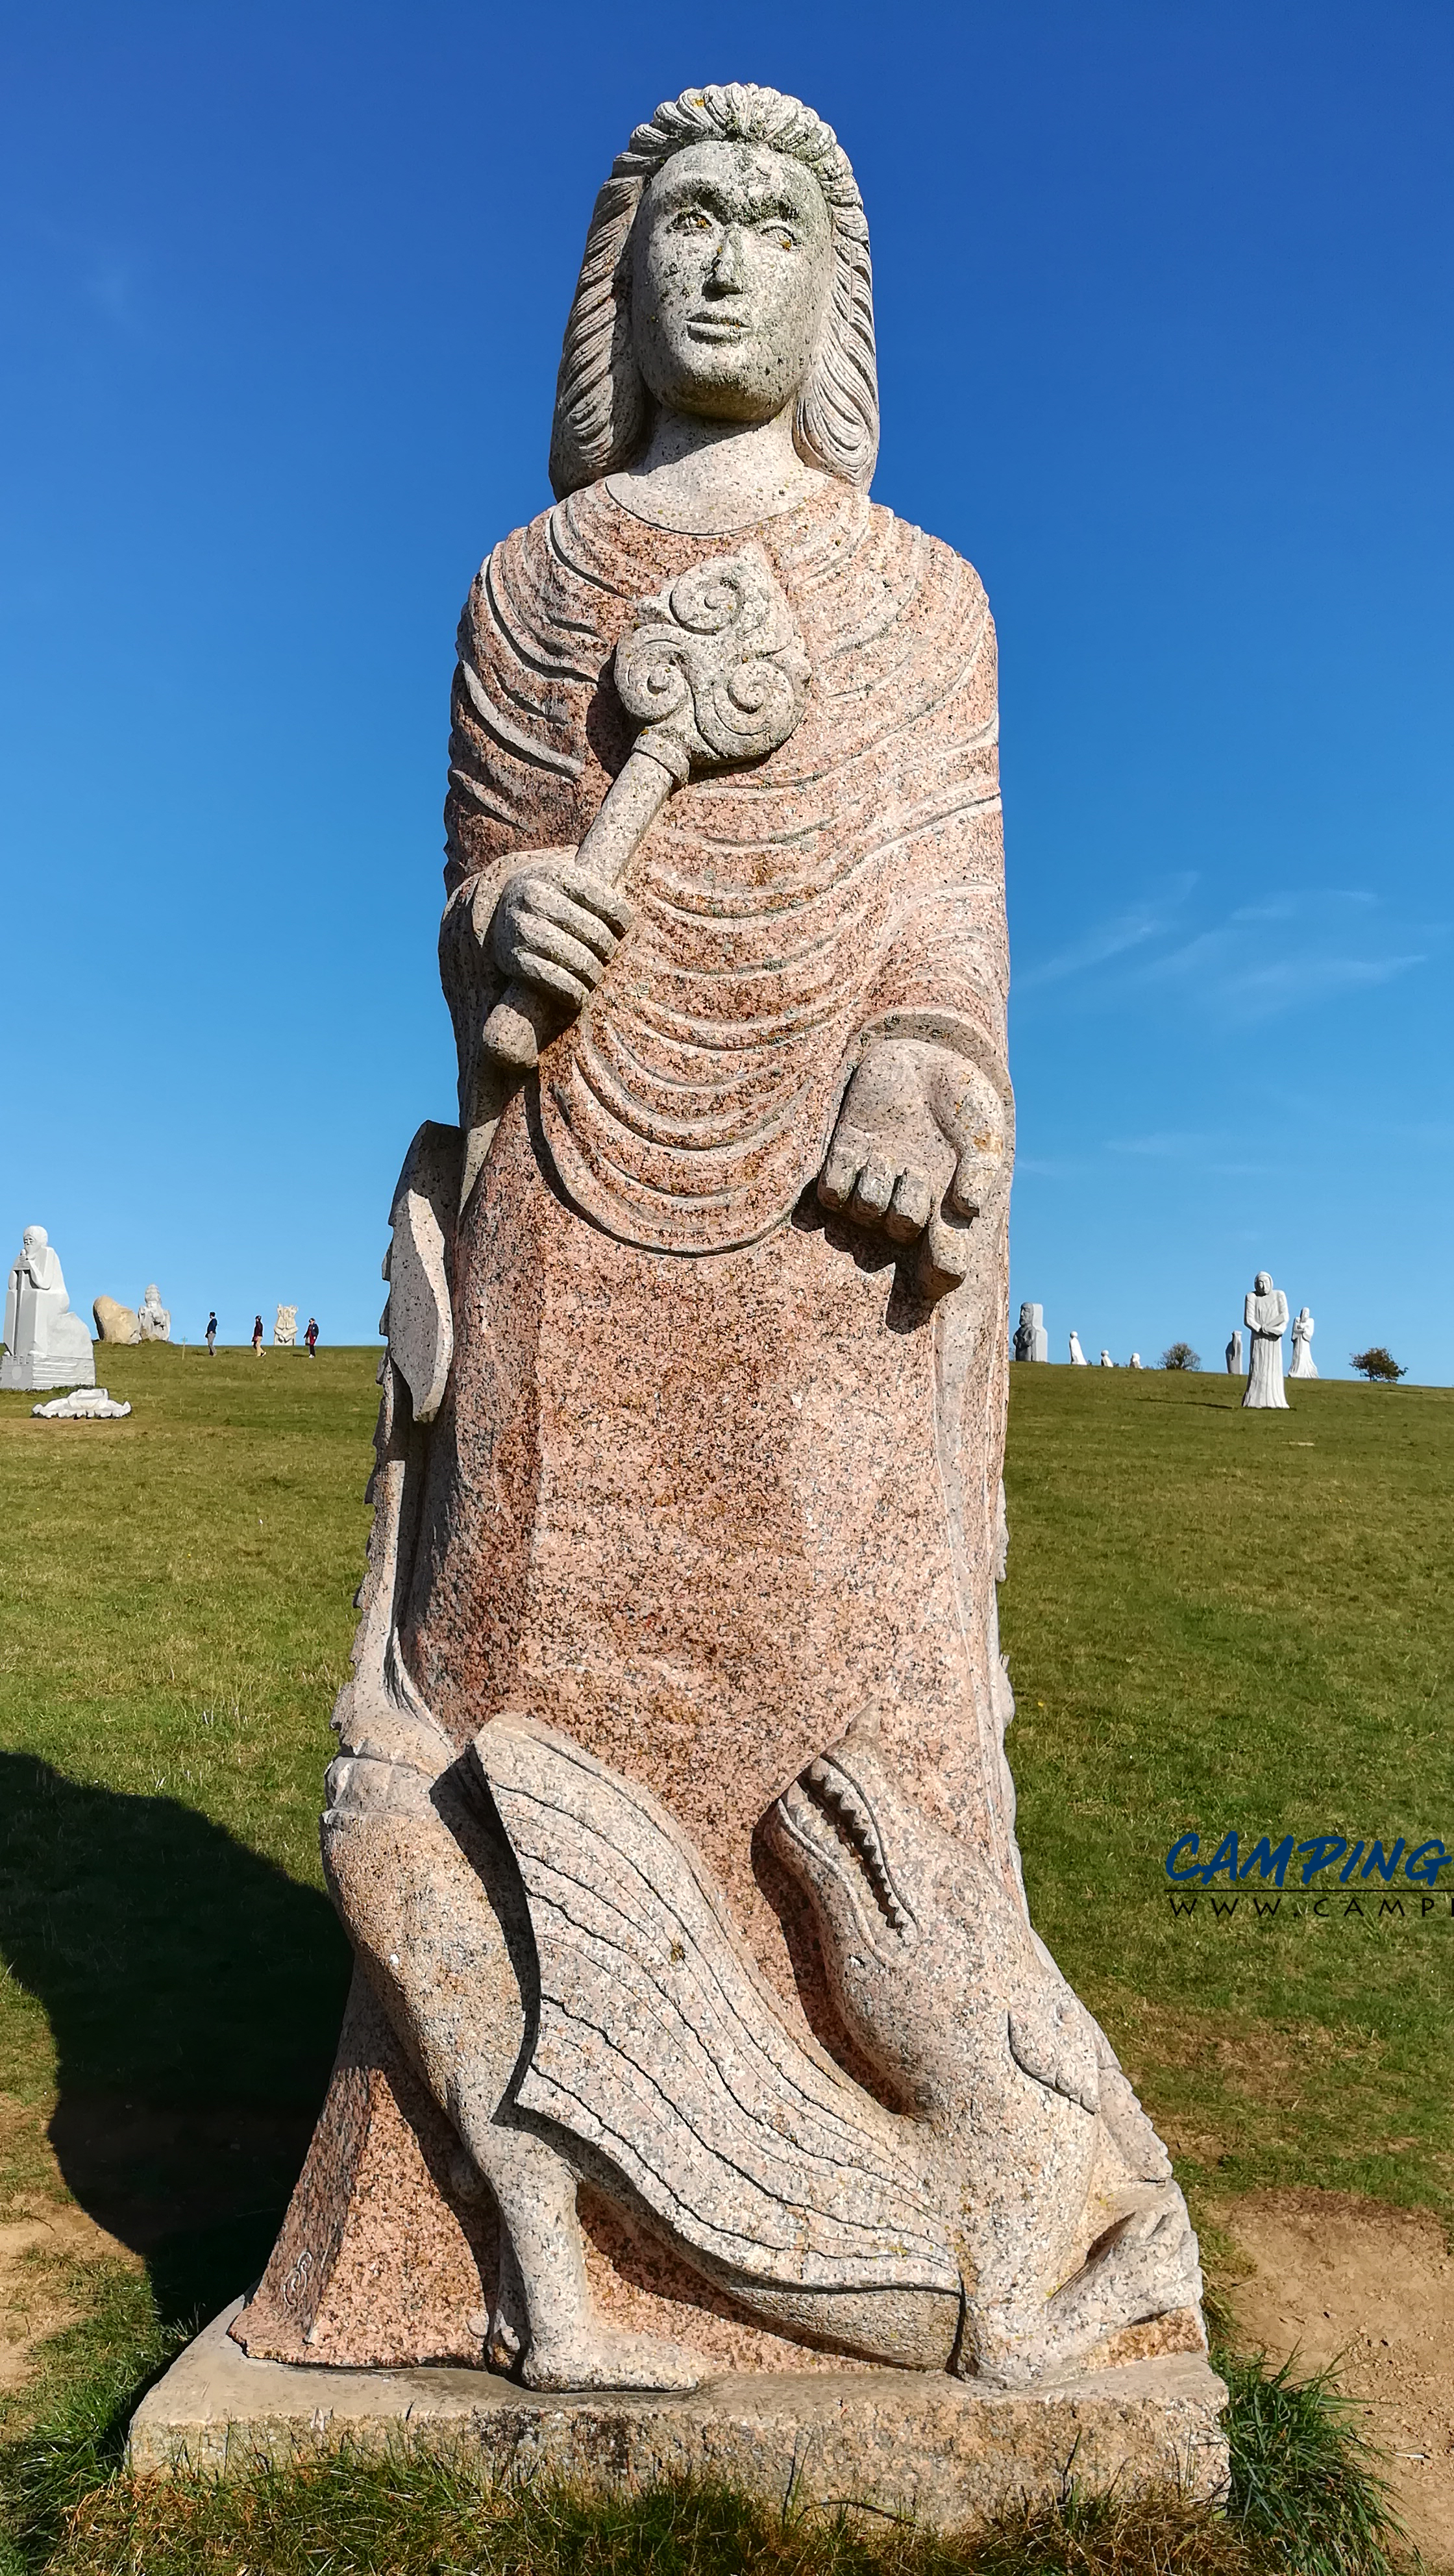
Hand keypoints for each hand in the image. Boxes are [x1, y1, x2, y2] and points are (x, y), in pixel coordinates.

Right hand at [486, 856, 633, 1016]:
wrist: (499, 917)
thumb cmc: (549, 899)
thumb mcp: (565, 878)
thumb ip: (595, 875)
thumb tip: (639, 839)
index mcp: (553, 873)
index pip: (602, 898)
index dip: (620, 917)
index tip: (622, 929)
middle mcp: (532, 896)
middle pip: (592, 931)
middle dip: (607, 948)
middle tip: (607, 955)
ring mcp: (519, 927)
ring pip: (575, 957)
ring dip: (593, 972)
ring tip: (596, 975)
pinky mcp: (512, 958)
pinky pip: (553, 980)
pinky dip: (572, 992)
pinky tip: (580, 994)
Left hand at [817, 1039, 1008, 1299]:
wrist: (924, 1059)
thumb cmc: (961, 1101)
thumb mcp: (983, 1131)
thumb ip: (981, 1170)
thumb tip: (968, 1210)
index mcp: (944, 1204)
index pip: (943, 1259)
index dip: (940, 1273)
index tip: (944, 1272)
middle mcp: (906, 1198)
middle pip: (900, 1232)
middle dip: (909, 1209)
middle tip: (920, 1175)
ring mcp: (874, 1179)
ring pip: (864, 1211)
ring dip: (877, 1188)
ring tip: (893, 1158)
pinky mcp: (845, 1156)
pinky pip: (831, 1193)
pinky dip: (841, 1180)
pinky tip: (862, 1153)